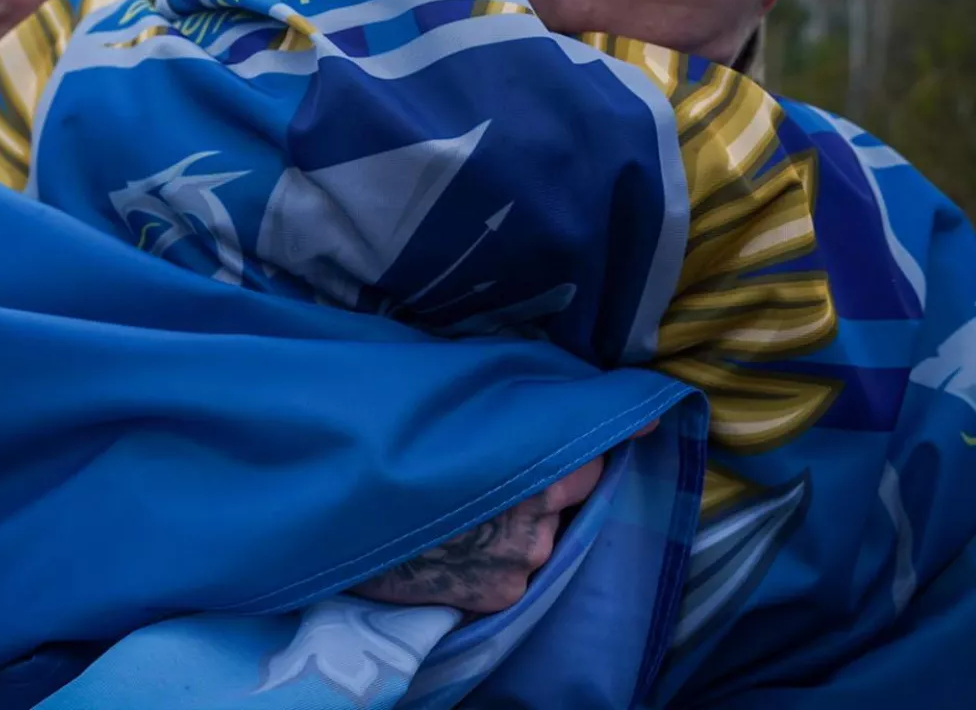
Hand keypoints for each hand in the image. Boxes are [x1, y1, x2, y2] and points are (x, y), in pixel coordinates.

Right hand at [349, 419, 659, 612]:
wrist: (339, 515)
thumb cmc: (388, 444)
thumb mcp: (448, 400)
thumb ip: (503, 394)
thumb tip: (550, 379)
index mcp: (531, 450)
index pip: (596, 442)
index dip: (600, 431)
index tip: (637, 420)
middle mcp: (540, 508)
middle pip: (578, 488)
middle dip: (558, 479)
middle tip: (514, 470)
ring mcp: (523, 557)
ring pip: (547, 534)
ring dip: (525, 524)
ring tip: (473, 515)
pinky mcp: (498, 596)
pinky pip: (517, 573)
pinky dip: (498, 561)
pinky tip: (459, 546)